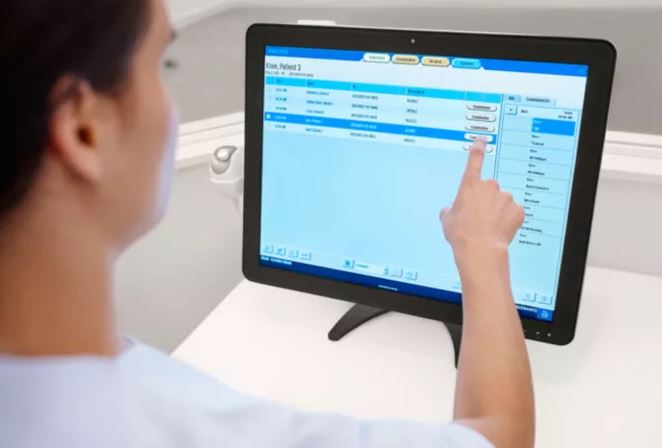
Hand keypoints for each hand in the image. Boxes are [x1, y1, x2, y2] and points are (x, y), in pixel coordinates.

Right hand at [440, 140, 524, 263]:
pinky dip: (508, 221)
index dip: (478, 150)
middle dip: (486, 200)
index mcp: (470, 185)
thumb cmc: (460, 233)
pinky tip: (499, 230)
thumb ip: (450, 208)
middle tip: (478, 218)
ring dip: (497, 211)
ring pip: (502, 202)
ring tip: (488, 227)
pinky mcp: (518, 210)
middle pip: (489, 189)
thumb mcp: (446, 219)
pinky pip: (513, 214)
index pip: (474, 161)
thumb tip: (453, 209)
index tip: (482, 140)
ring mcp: (505, 198)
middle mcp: (489, 187)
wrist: (480, 249)